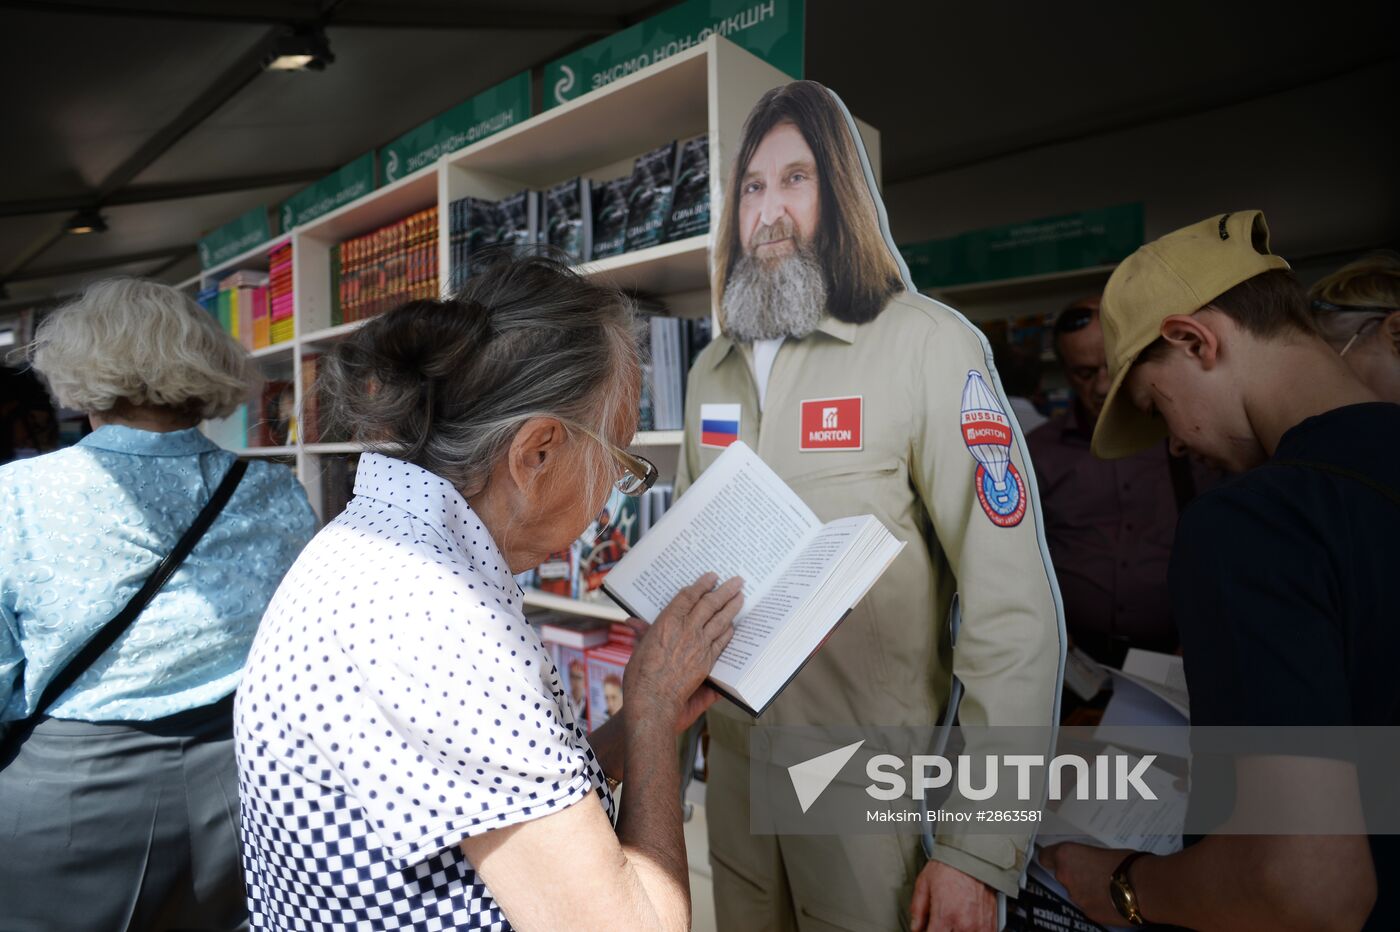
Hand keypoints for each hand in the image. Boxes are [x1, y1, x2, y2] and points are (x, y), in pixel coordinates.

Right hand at [623, 573, 742, 732]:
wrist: (653, 700)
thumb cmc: (640, 676)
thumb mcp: (638, 648)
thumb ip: (643, 633)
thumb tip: (634, 621)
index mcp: (667, 622)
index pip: (688, 597)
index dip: (701, 585)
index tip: (711, 577)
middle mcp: (686, 629)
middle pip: (709, 604)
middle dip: (724, 590)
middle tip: (737, 581)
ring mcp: (699, 645)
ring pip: (720, 620)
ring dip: (732, 607)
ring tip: (741, 597)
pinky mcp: (707, 660)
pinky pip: (722, 641)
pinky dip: (728, 631)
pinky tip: (733, 626)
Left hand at [910, 860, 995, 930]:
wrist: (973, 856)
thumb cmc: (950, 867)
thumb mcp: (924, 884)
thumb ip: (917, 910)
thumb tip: (915, 927)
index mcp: (945, 916)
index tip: (927, 929)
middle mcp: (964, 924)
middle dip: (944, 930)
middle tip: (940, 924)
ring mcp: (981, 925)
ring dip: (958, 931)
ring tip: (953, 922)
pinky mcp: (992, 923)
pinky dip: (974, 930)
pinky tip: (966, 923)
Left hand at [1038, 843, 1134, 927]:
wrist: (1144, 888)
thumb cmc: (1125, 862)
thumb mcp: (1101, 850)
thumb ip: (1086, 856)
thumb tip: (1087, 860)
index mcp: (1066, 856)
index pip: (1045, 856)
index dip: (1053, 857)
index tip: (1061, 858)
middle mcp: (1065, 877)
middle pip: (1062, 875)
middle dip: (1075, 874)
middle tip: (1094, 871)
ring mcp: (1076, 897)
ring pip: (1075, 892)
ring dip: (1086, 889)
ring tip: (1107, 885)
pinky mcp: (1088, 913)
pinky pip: (1087, 905)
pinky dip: (1096, 902)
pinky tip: (1112, 898)